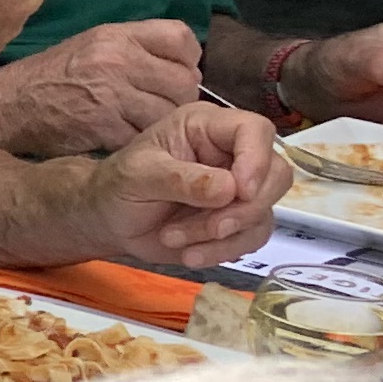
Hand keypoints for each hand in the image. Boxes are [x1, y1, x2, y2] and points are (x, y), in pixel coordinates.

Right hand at [0, 19, 202, 152]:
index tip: (174, 73)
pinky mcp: (103, 130)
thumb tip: (181, 65)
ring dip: (163, 124)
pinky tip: (128, 141)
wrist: (4, 106)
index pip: (182, 39)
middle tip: (160, 106)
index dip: (187, 60)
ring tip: (145, 125)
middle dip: (179, 97)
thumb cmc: (49, 76)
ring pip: (169, 113)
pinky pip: (145, 137)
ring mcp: (111, 97)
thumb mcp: (89, 44)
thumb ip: (134, 48)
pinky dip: (141, 143)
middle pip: (183, 81)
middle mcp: (117, 62)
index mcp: (116, 36)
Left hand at [67, 100, 284, 268]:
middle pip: (275, 174)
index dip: (257, 159)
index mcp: (206, 127)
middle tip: (210, 228)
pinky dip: (224, 250)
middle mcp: (230, 153)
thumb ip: (181, 179)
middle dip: (245, 208)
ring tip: (175, 239)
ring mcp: (238, 188)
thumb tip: (229, 189)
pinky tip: (189, 255)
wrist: (107, 221)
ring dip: (223, 234)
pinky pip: (252, 237)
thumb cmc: (117, 186)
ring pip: (265, 210)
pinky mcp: (236, 220)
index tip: (240, 191)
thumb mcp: (138, 176)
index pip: (254, 130)